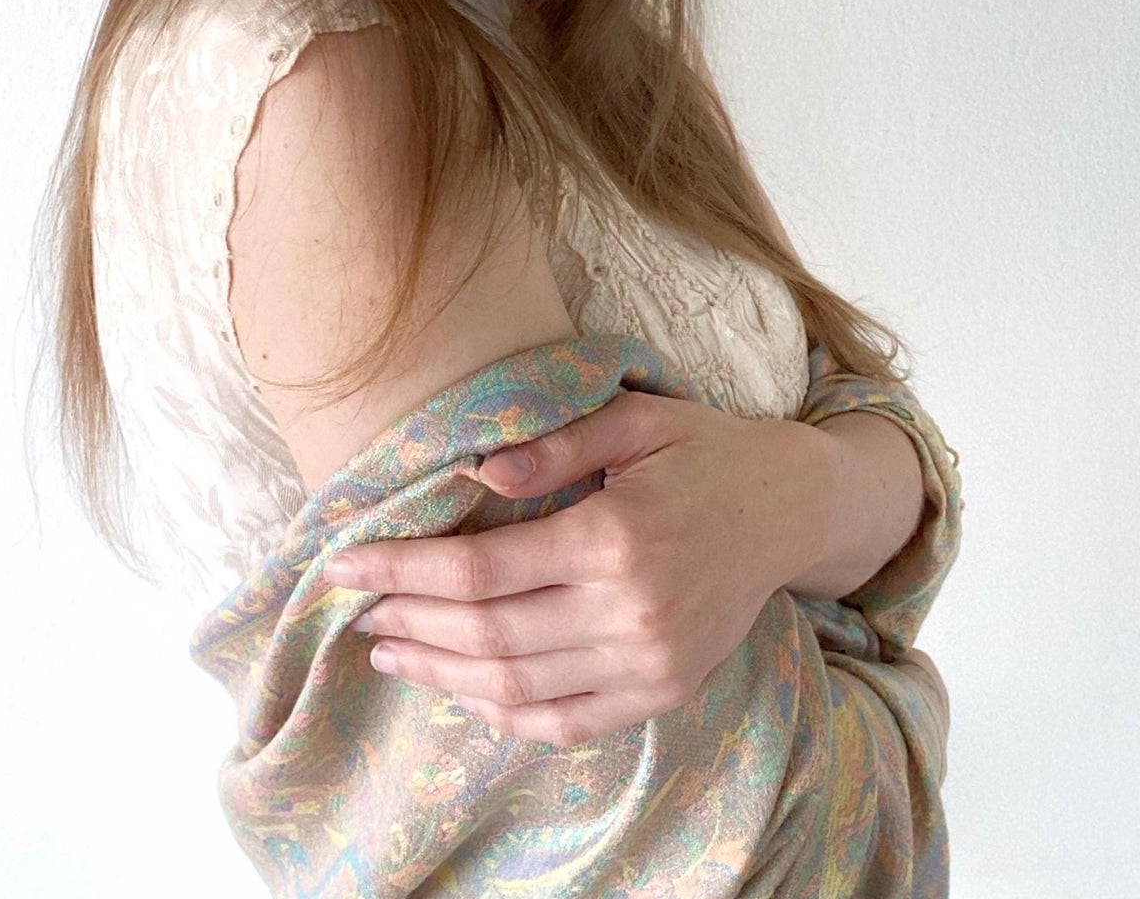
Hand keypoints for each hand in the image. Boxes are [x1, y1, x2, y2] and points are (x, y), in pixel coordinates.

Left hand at [324, 388, 804, 747]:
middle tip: (358, 613)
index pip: (479, 568)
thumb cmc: (705, 450)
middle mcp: (629, 610)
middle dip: (410, 623)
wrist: (792, 508)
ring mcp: (649, 661)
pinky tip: (465, 692)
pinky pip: (568, 721)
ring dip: (443, 674)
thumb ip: (552, 446)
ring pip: (518, 685)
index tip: (346, 565)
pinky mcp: (664, 690)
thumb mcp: (633, 419)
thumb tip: (473, 471)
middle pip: (487, 633)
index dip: (403, 570)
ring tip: (392, 652)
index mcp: (613, 536)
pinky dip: (508, 714)